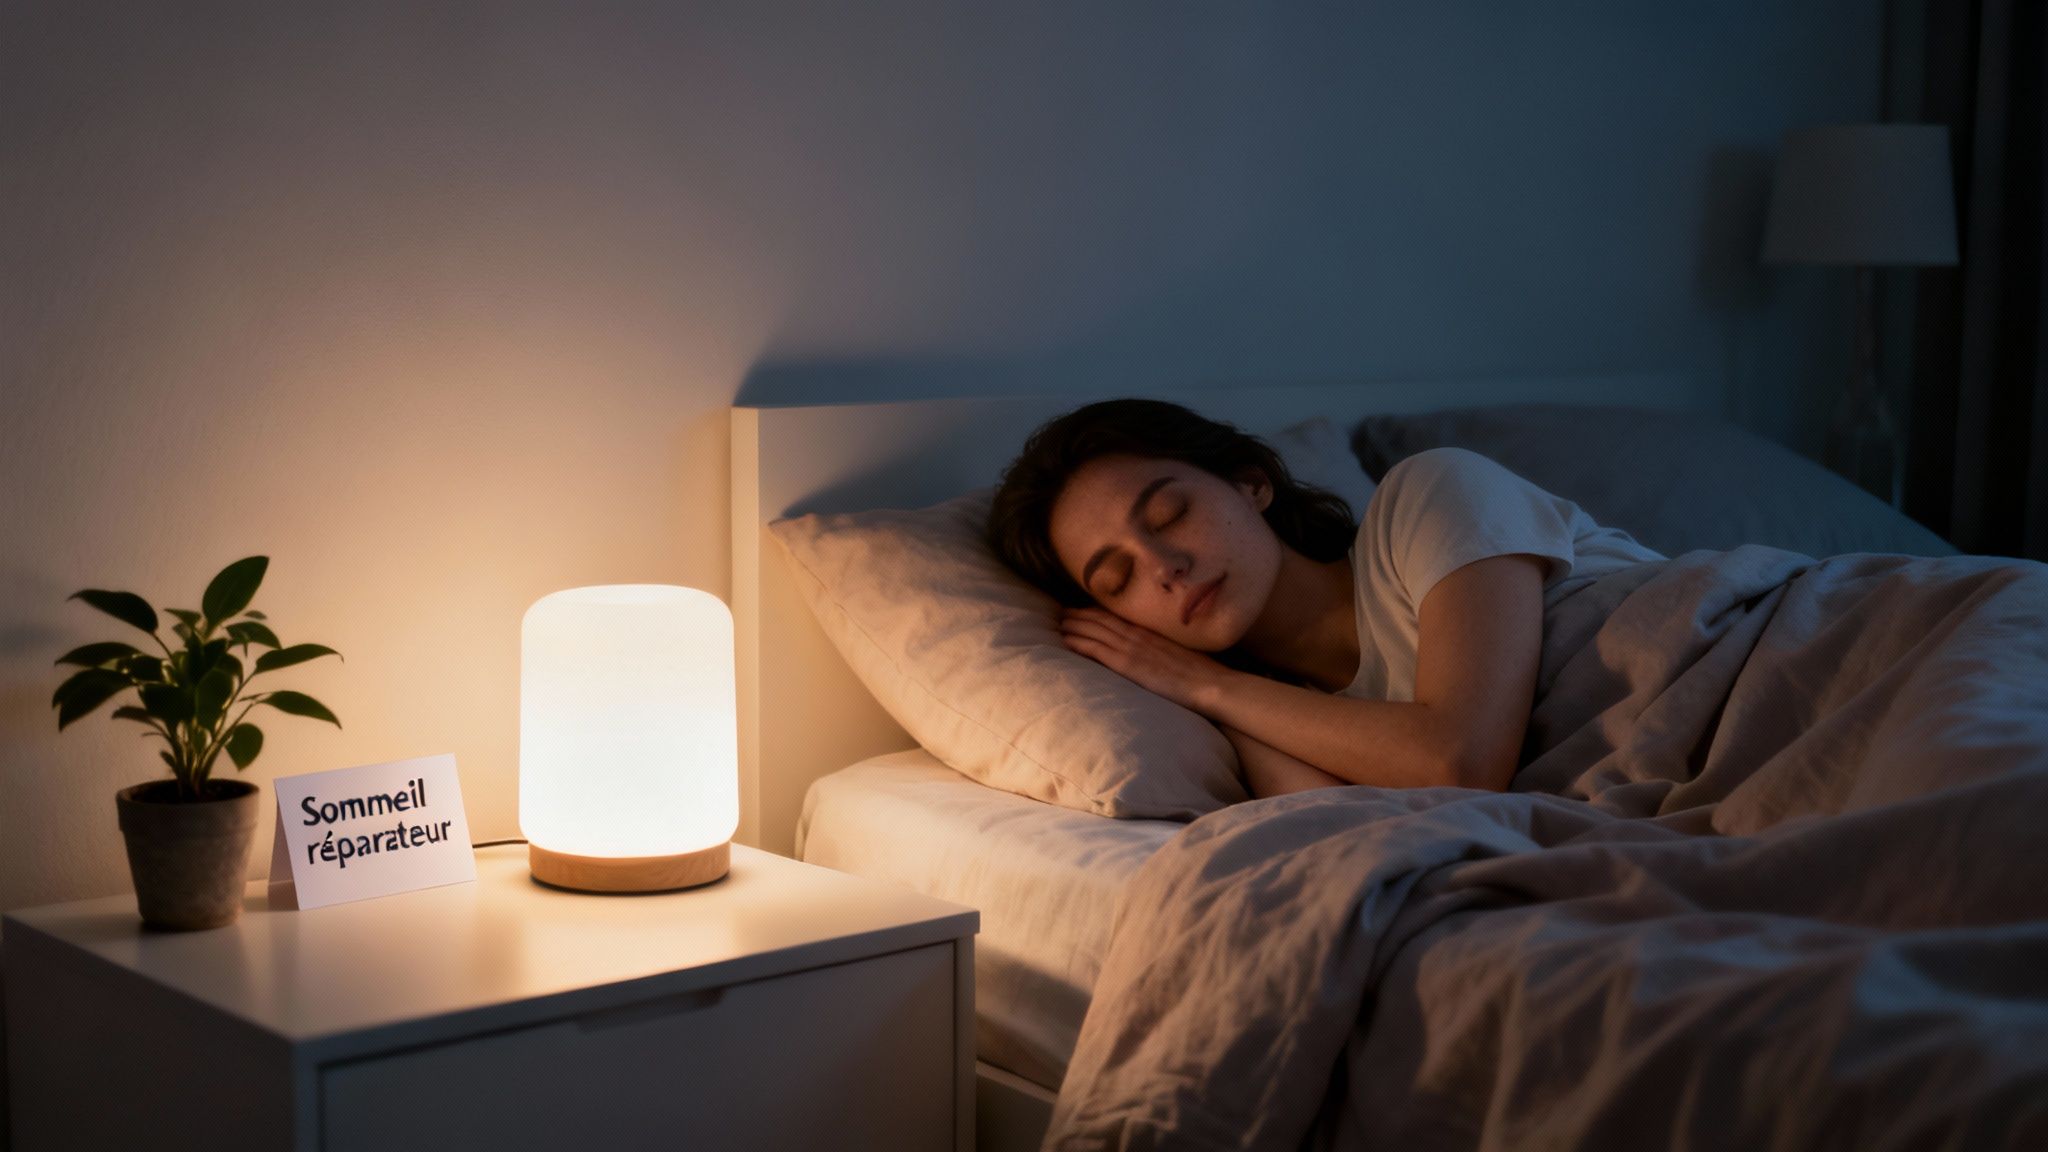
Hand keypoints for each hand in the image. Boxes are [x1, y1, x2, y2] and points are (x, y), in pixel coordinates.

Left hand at [1058, 607, 1226, 713]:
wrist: (1210, 684)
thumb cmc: (1202, 674)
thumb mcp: (1181, 653)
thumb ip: (1163, 650)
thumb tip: (1156, 656)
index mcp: (1150, 632)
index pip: (1117, 617)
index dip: (1097, 612)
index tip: (1082, 609)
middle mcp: (1138, 635)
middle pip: (1101, 619)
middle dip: (1080, 614)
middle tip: (1061, 612)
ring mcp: (1131, 648)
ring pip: (1094, 630)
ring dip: (1074, 625)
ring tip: (1058, 622)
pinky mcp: (1127, 664)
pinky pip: (1096, 649)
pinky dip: (1079, 642)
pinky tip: (1065, 640)